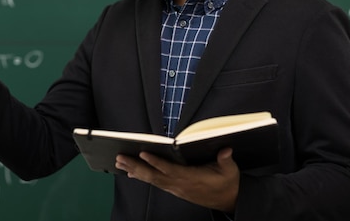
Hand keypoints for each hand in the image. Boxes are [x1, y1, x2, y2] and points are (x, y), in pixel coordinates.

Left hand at [115, 148, 238, 212]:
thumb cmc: (227, 183)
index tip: (143, 153)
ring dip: (134, 170)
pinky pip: (155, 183)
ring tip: (119, 162)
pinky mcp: (175, 190)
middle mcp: (180, 185)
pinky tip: (131, 173)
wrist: (229, 200)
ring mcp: (176, 188)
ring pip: (152, 180)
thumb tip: (226, 150)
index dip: (156, 162)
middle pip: (154, 175)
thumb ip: (225, 160)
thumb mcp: (230, 171)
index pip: (169, 169)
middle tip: (120, 157)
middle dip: (136, 166)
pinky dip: (141, 177)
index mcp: (191, 178)